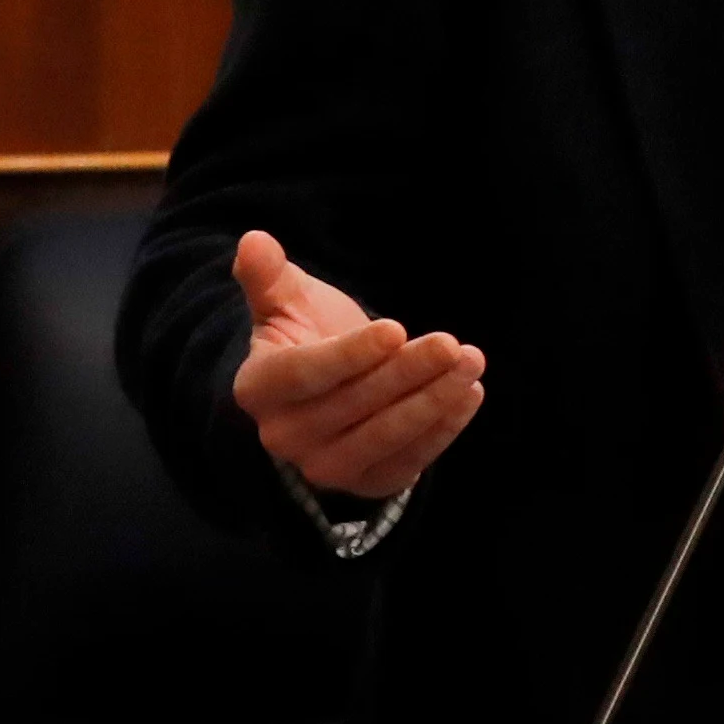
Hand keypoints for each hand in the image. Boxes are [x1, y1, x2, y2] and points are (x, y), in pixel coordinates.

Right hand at [227, 231, 484, 499]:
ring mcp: (324, 467)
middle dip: (406, 373)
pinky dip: (443, 429)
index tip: (396, 329)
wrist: (327, 391)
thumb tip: (254, 241)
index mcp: (258, 388)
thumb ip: (268, 274)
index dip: (352, 354)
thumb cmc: (305, 336)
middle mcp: (284, 437)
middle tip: (450, 344)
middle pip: (353, 404)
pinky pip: (409, 460)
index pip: (306, 374)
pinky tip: (469, 395)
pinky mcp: (366, 482)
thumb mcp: (285, 300)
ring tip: (470, 364)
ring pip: (384, 436)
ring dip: (433, 401)